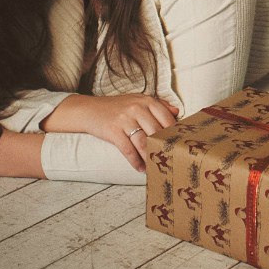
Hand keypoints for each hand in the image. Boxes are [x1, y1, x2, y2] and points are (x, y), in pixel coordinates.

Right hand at [43, 94, 179, 171]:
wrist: (89, 109)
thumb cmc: (117, 107)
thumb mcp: (137, 100)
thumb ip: (158, 105)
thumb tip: (176, 112)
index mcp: (146, 100)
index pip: (167, 118)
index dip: (174, 134)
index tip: (179, 145)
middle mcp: (137, 108)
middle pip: (156, 132)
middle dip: (163, 147)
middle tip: (170, 160)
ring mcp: (124, 119)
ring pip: (143, 142)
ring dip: (150, 157)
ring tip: (156, 167)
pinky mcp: (113, 131)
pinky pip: (128, 150)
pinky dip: (135, 161)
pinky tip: (140, 168)